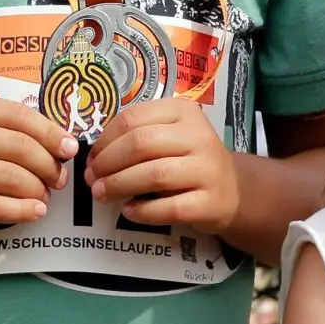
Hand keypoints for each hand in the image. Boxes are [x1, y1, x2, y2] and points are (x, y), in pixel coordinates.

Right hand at [0, 97, 76, 237]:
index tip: (70, 148)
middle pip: (19, 147)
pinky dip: (22, 210)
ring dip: (37, 189)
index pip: (18, 115)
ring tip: (44, 196)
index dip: (50, 132)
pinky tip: (36, 212)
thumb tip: (62, 144)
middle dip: (48, 165)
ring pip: (11, 177)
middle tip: (58, 179)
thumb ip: (6, 131)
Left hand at [84, 99, 238, 234]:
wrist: (232, 189)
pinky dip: (143, 211)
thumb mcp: (170, 136)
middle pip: (141, 144)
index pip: (133, 119)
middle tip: (92, 178)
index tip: (92, 157)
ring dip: (119, 186)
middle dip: (108, 163)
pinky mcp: (210, 201)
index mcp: (183, 112)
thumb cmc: (189, 160)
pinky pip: (169, 207)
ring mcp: (207, 169)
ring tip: (102, 195)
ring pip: (154, 174)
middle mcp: (199, 136)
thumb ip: (137, 137)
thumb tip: (95, 157)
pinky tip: (129, 211)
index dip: (105, 140)